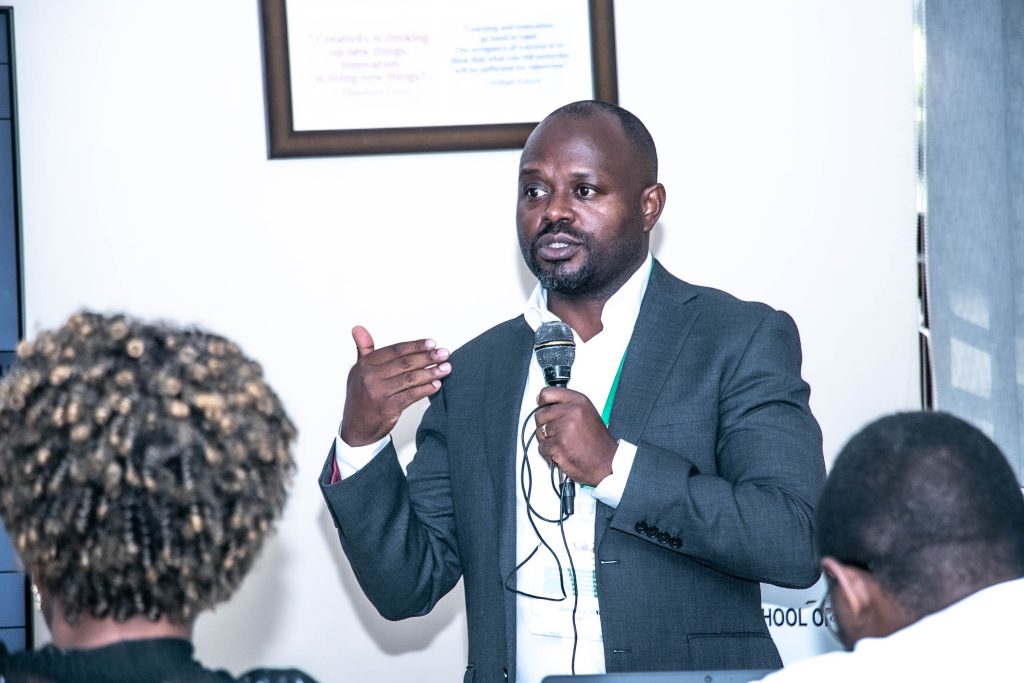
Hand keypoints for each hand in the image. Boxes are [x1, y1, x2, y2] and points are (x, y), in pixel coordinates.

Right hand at [340, 325, 451, 446]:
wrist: (356, 429)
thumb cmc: (361, 398)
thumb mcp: (358, 372)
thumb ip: (364, 349)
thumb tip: (358, 328)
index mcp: (364, 364)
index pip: (395, 350)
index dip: (415, 346)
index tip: (432, 343)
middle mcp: (369, 377)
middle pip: (405, 362)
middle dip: (428, 357)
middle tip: (444, 354)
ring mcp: (378, 393)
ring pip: (410, 378)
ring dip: (431, 372)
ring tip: (446, 368)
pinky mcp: (387, 408)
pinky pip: (412, 395)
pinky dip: (426, 389)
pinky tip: (437, 385)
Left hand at [533, 387, 616, 486]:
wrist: (606, 463)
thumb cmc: (597, 442)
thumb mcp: (587, 413)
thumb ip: (567, 406)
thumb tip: (544, 403)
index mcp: (578, 401)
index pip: (547, 394)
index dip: (542, 402)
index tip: (542, 406)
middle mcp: (571, 412)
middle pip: (540, 414)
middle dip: (545, 425)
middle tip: (558, 432)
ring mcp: (564, 429)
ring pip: (540, 432)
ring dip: (548, 440)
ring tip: (564, 443)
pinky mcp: (558, 446)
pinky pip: (542, 447)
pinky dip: (549, 453)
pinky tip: (562, 452)